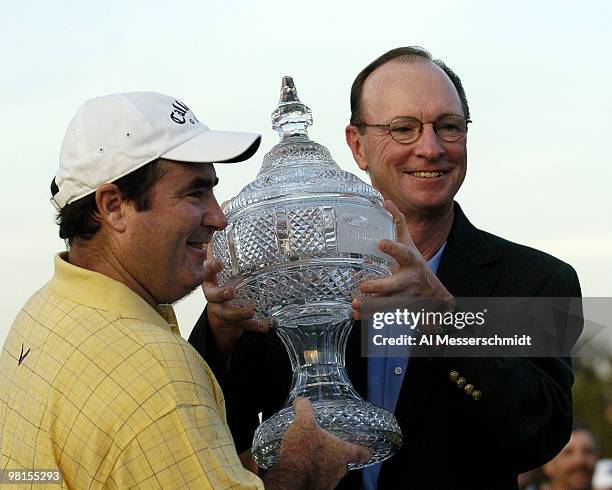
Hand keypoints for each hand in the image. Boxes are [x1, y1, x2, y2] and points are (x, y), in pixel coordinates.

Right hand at [202, 251, 268, 356]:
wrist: (222, 306)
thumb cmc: (229, 277)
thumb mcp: (234, 262)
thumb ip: (248, 246)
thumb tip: (280, 224)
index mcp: (212, 277)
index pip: (208, 270)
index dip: (210, 267)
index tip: (217, 263)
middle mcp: (213, 294)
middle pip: (213, 295)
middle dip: (222, 294)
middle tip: (232, 291)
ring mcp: (221, 308)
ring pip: (227, 313)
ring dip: (238, 313)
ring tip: (251, 312)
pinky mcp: (232, 321)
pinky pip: (242, 325)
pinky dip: (254, 325)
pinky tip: (266, 325)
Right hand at [266, 398, 370, 489]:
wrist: (289, 478)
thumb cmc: (302, 451)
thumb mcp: (303, 423)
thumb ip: (304, 409)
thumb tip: (301, 400)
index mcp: (342, 453)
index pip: (361, 453)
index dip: (364, 451)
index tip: (367, 450)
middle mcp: (339, 470)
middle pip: (344, 464)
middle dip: (336, 457)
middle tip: (327, 448)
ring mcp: (329, 483)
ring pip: (331, 473)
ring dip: (324, 466)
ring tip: (310, 457)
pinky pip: (318, 481)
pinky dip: (313, 475)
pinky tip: (302, 468)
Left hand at [352, 200, 454, 319]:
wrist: (436, 299)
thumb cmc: (416, 267)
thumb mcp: (410, 245)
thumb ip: (399, 224)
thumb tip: (386, 201)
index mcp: (411, 262)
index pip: (404, 253)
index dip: (394, 248)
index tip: (381, 243)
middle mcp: (409, 282)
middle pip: (395, 285)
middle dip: (380, 287)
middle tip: (363, 286)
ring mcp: (405, 298)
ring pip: (388, 304)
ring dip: (371, 306)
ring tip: (355, 305)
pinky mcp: (400, 311)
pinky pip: (383, 315)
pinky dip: (369, 317)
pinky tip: (356, 316)